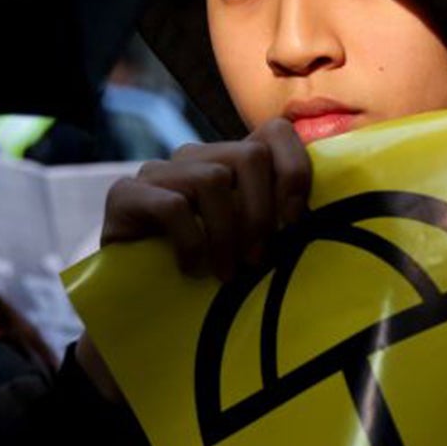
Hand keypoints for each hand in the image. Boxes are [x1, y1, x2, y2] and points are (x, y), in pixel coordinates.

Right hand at [78, 121, 312, 402]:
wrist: (138, 313)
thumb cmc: (208, 280)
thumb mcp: (253, 248)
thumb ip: (281, 225)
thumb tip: (322, 224)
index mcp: (231, 163)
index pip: (275, 132)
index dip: (295, 171)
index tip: (296, 222)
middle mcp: (195, 157)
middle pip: (248, 156)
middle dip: (261, 213)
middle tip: (257, 261)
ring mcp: (157, 172)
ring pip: (212, 179)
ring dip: (227, 234)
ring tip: (226, 274)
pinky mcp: (124, 195)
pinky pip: (171, 205)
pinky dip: (191, 242)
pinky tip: (192, 270)